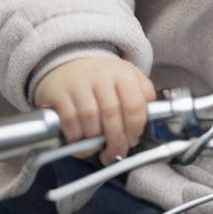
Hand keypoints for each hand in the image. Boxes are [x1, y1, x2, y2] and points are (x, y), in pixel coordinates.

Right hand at [35, 56, 155, 163]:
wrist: (68, 61)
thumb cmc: (102, 76)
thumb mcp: (127, 75)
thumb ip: (143, 91)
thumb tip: (153, 111)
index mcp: (122, 73)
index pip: (134, 105)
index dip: (135, 129)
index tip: (133, 141)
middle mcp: (100, 76)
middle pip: (112, 115)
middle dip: (116, 141)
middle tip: (116, 153)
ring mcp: (78, 85)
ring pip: (90, 120)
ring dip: (95, 141)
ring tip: (97, 148)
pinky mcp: (59, 94)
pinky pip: (70, 122)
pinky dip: (76, 138)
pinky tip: (80, 143)